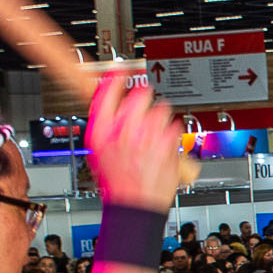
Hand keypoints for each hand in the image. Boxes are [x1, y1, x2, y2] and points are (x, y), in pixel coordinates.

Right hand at [85, 69, 185, 212]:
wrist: (135, 204)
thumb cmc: (117, 180)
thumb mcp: (97, 150)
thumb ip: (105, 122)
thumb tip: (111, 99)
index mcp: (101, 131)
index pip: (107, 90)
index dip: (116, 76)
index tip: (121, 68)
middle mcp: (124, 130)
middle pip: (140, 94)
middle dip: (143, 99)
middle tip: (143, 113)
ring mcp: (148, 136)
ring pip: (161, 108)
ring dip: (159, 116)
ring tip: (153, 135)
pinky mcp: (168, 143)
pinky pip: (174, 125)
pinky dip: (171, 132)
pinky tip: (162, 146)